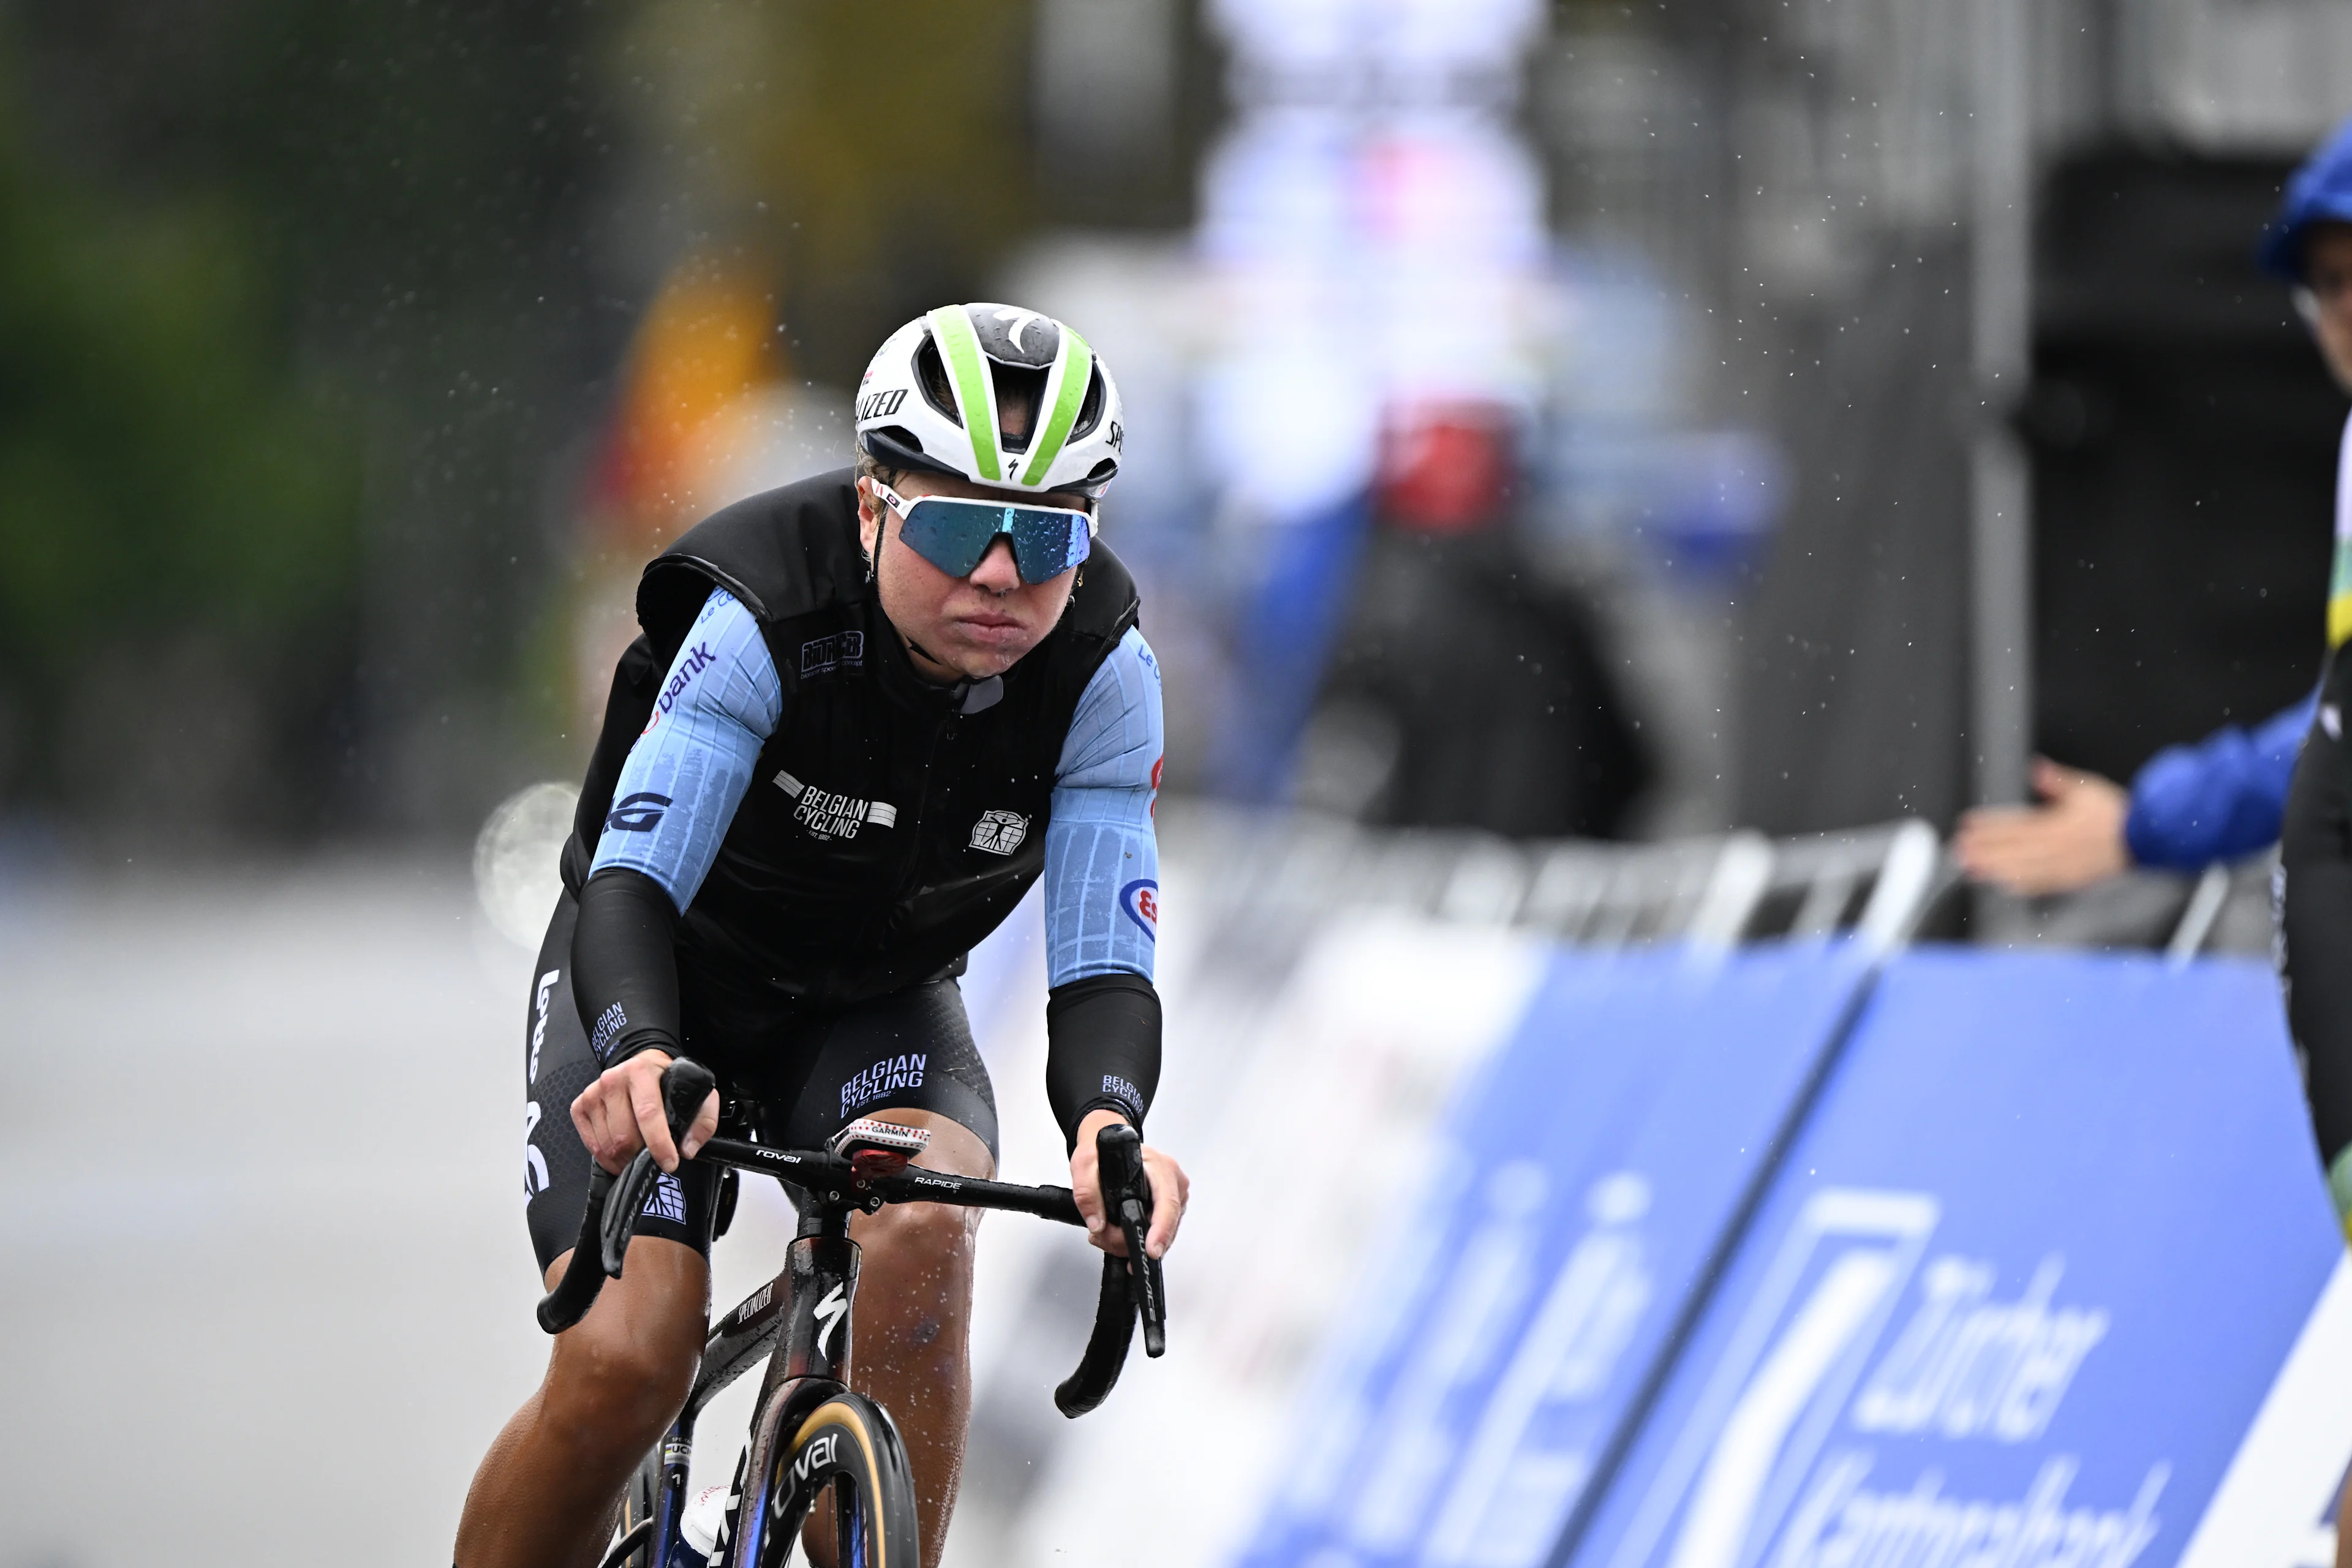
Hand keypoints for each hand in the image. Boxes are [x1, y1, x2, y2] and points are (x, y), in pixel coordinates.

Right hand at [570, 1050, 719, 1175]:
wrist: (641, 1065)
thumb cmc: (668, 1081)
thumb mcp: (696, 1091)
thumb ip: (702, 1120)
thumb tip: (688, 1149)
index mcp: (641, 1072)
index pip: (648, 1113)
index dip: (659, 1143)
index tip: (670, 1163)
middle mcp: (612, 1080)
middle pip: (624, 1136)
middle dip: (641, 1156)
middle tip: (653, 1160)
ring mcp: (593, 1094)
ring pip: (607, 1145)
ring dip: (624, 1160)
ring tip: (638, 1158)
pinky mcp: (580, 1107)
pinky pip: (591, 1145)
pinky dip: (607, 1158)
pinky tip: (621, 1155)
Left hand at [1069, 1107, 1187, 1260]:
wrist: (1107, 1143)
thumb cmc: (1103, 1149)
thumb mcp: (1085, 1164)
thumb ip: (1087, 1193)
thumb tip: (1097, 1224)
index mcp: (1161, 1168)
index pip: (1167, 1205)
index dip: (1160, 1231)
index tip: (1150, 1250)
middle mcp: (1174, 1183)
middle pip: (1163, 1226)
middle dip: (1131, 1242)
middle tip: (1102, 1238)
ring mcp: (1175, 1197)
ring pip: (1160, 1235)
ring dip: (1130, 1242)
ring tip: (1104, 1234)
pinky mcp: (1168, 1209)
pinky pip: (1157, 1233)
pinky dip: (1136, 1239)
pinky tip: (1116, 1234)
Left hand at [1953, 757, 2130, 895]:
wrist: (2145, 838)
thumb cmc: (2116, 814)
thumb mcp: (2086, 787)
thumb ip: (2056, 781)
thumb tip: (2035, 767)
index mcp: (2057, 822)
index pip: (2015, 823)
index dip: (1989, 825)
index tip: (1968, 825)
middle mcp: (2057, 845)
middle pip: (2012, 848)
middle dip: (1983, 850)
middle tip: (1958, 851)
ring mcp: (2064, 865)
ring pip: (2023, 868)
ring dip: (1994, 869)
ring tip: (1970, 868)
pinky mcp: (2072, 880)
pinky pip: (2043, 884)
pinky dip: (2022, 885)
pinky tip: (2003, 885)